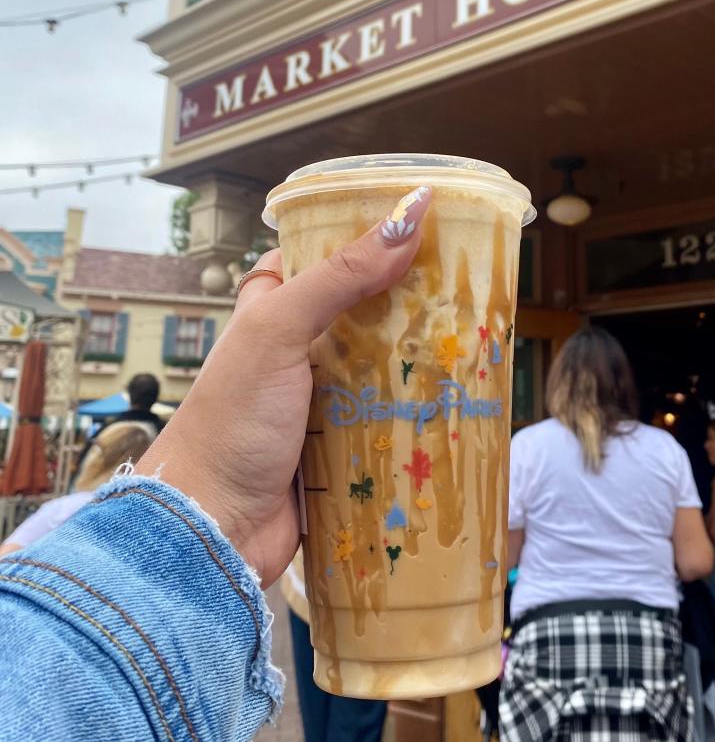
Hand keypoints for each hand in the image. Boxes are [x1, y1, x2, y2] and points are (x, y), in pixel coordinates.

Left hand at [135, 187, 431, 587]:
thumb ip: (340, 275)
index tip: (420, 221)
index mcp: (272, 309)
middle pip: (363, 308)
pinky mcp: (341, 442)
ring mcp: (320, 396)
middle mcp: (297, 348)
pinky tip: (454, 394)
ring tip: (472, 332)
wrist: (212, 528)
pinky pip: (386, 414)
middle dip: (408, 298)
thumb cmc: (231, 420)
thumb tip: (407, 215)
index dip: (365, 235)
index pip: (322, 255)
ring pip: (381, 362)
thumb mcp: (279, 330)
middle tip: (463, 280)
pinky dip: (415, 406)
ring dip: (418, 354)